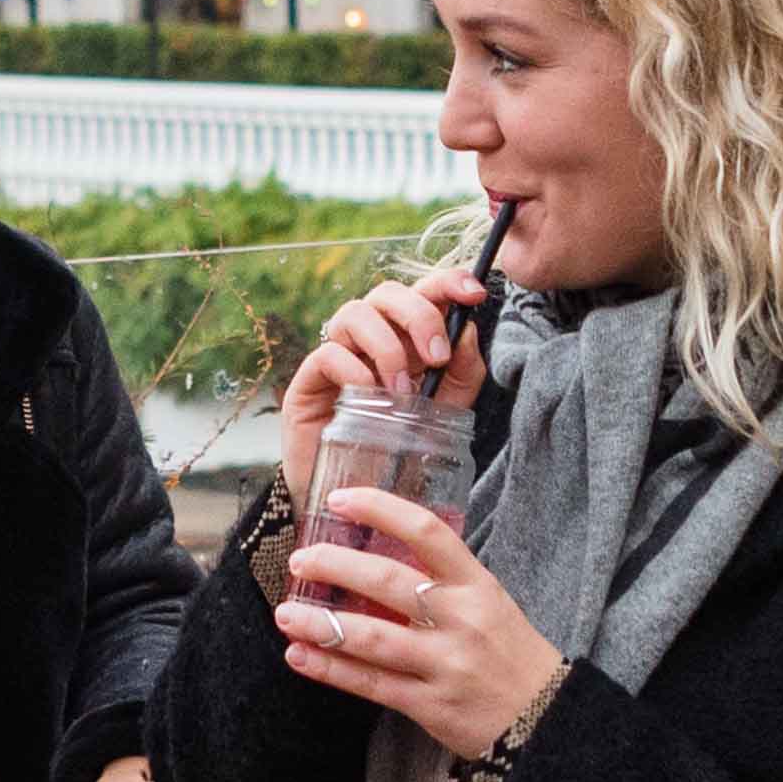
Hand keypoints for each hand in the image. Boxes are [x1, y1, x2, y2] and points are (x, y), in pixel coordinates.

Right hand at [272, 268, 491, 511]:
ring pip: (355, 313)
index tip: (474, 292)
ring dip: (387, 347)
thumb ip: (462, 372)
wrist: (356, 500)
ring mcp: (337, 356)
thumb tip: (467, 330)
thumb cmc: (399, 450)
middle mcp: (370, 339)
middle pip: (387, 292)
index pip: (422, 291)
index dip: (448, 281)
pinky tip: (371, 398)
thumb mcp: (446, 410)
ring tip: (401, 392)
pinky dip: (356, 371)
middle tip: (436, 357)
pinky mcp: (308, 381)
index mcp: (405, 337)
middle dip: (418, 315)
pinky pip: (328, 353)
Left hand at [273, 482, 560, 763]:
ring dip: (321, 624)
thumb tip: (378, 553)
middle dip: (336, 566)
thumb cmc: (510, 654)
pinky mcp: (431, 706)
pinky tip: (301, 657)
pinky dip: (332, 670)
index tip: (339, 499)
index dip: (380, 509)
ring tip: (286, 614)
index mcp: (477, 584)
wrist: (548, 718)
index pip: (427, 532)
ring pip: (372, 638)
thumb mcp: (489, 602)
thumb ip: (442, 581)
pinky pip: (372, 685)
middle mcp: (461, 619)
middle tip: (300, 559)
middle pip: (388, 581)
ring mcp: (445, 664)